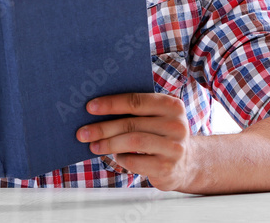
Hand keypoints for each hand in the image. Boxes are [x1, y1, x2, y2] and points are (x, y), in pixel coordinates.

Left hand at [77, 92, 195, 191]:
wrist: (187, 163)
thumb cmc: (161, 134)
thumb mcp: (156, 118)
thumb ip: (136, 111)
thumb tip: (96, 110)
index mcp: (172, 105)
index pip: (136, 101)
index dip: (111, 104)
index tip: (89, 108)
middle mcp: (176, 125)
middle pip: (131, 123)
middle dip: (103, 128)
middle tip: (82, 133)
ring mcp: (174, 148)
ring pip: (132, 142)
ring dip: (108, 144)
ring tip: (93, 146)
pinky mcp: (167, 168)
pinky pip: (136, 162)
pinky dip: (122, 159)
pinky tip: (117, 156)